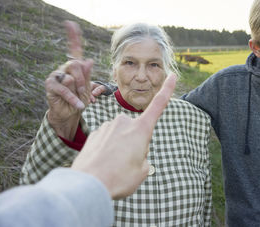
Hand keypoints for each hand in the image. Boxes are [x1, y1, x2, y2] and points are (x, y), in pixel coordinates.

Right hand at [45, 21, 92, 138]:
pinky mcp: (50, 86)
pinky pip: (64, 89)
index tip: (70, 23)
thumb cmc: (80, 99)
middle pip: (75, 65)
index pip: (74, 49)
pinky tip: (79, 105)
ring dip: (78, 91)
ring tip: (80, 99)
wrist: (70, 114)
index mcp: (74, 67)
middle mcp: (63, 68)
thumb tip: (89, 60)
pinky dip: (73, 98)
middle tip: (85, 91)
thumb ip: (88, 75)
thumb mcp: (88, 87)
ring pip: (70, 77)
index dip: (73, 36)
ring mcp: (55, 76)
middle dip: (83, 79)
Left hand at [71, 73, 176, 198]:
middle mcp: (124, 122)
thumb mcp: (142, 171)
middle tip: (128, 163)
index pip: (158, 105)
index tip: (172, 75)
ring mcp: (108, 126)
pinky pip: (107, 140)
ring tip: (114, 165)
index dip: (167, 90)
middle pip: (137, 130)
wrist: (87, 184)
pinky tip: (103, 163)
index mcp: (141, 129)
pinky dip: (108, 150)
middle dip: (136, 143)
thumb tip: (135, 154)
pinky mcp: (95, 133)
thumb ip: (143, 158)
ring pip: (121, 136)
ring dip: (121, 148)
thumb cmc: (119, 178)